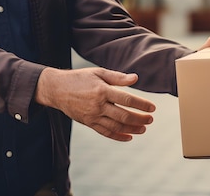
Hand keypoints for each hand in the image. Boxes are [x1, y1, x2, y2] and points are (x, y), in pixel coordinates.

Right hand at [35, 67, 155, 141]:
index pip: (127, 100)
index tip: (152, 107)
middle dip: (140, 119)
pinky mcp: (88, 123)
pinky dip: (118, 136)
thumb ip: (118, 77)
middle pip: (124, 116)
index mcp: (102, 90)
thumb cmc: (80, 78)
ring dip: (132, 129)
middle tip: (151, 119)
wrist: (57, 89)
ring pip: (116, 127)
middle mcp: (98, 105)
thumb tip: (135, 78)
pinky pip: (105, 132)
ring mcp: (93, 116)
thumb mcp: (98, 72)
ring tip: (144, 128)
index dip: (142, 105)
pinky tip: (129, 136)